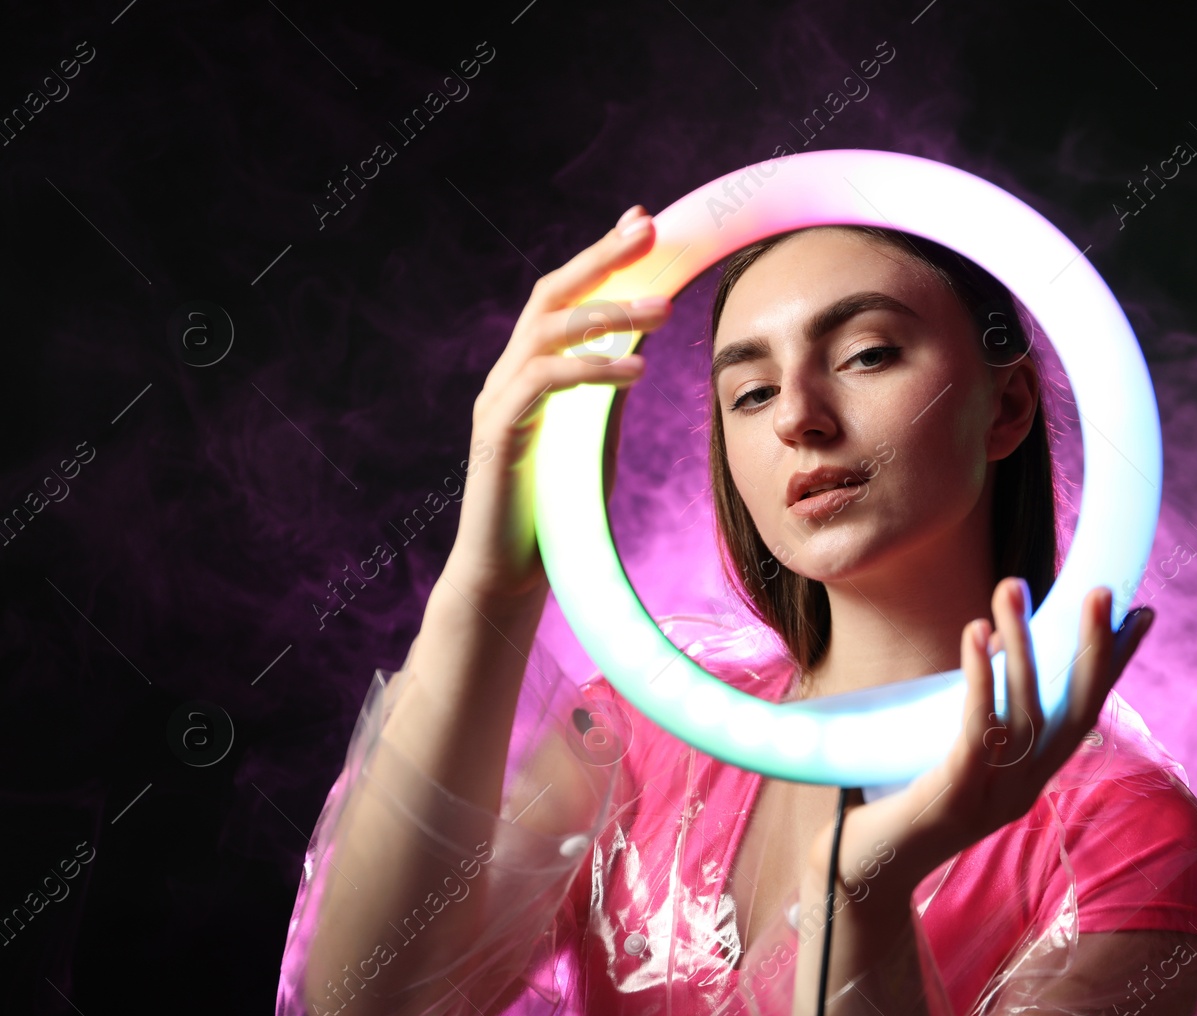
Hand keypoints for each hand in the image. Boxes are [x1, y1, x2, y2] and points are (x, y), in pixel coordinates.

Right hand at [443, 204, 671, 603]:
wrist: (510, 573)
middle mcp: (508, 374)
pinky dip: (591, 369)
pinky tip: (637, 369)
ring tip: (664, 309)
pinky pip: (544, 383)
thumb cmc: (557, 509)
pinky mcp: (497, 433)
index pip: (565, 297)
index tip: (645, 224)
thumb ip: (607, 390)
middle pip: (550, 293)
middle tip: (650, 228)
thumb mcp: (594, 436)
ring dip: (609, 314)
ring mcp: (497, 401)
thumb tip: (642, 344)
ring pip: (547, 331)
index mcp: (530, 369)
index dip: (602, 258)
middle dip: (601, 257)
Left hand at [806, 581, 1155, 907]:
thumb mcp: (956, 757)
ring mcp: (993, 798)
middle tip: (1101, 591)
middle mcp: (1024, 789)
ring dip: (1022, 646)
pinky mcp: (955, 798)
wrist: (864, 871)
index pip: (1085, 713)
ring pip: (1025, 714)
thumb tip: (989, 644)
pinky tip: (976, 633)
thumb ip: (982, 718)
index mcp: (1032, 778)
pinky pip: (979, 731)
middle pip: (1074, 713)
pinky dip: (981, 678)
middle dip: (1092, 650)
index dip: (1115, 666)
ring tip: (1011, 590)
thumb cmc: (902, 802)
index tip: (1142, 612)